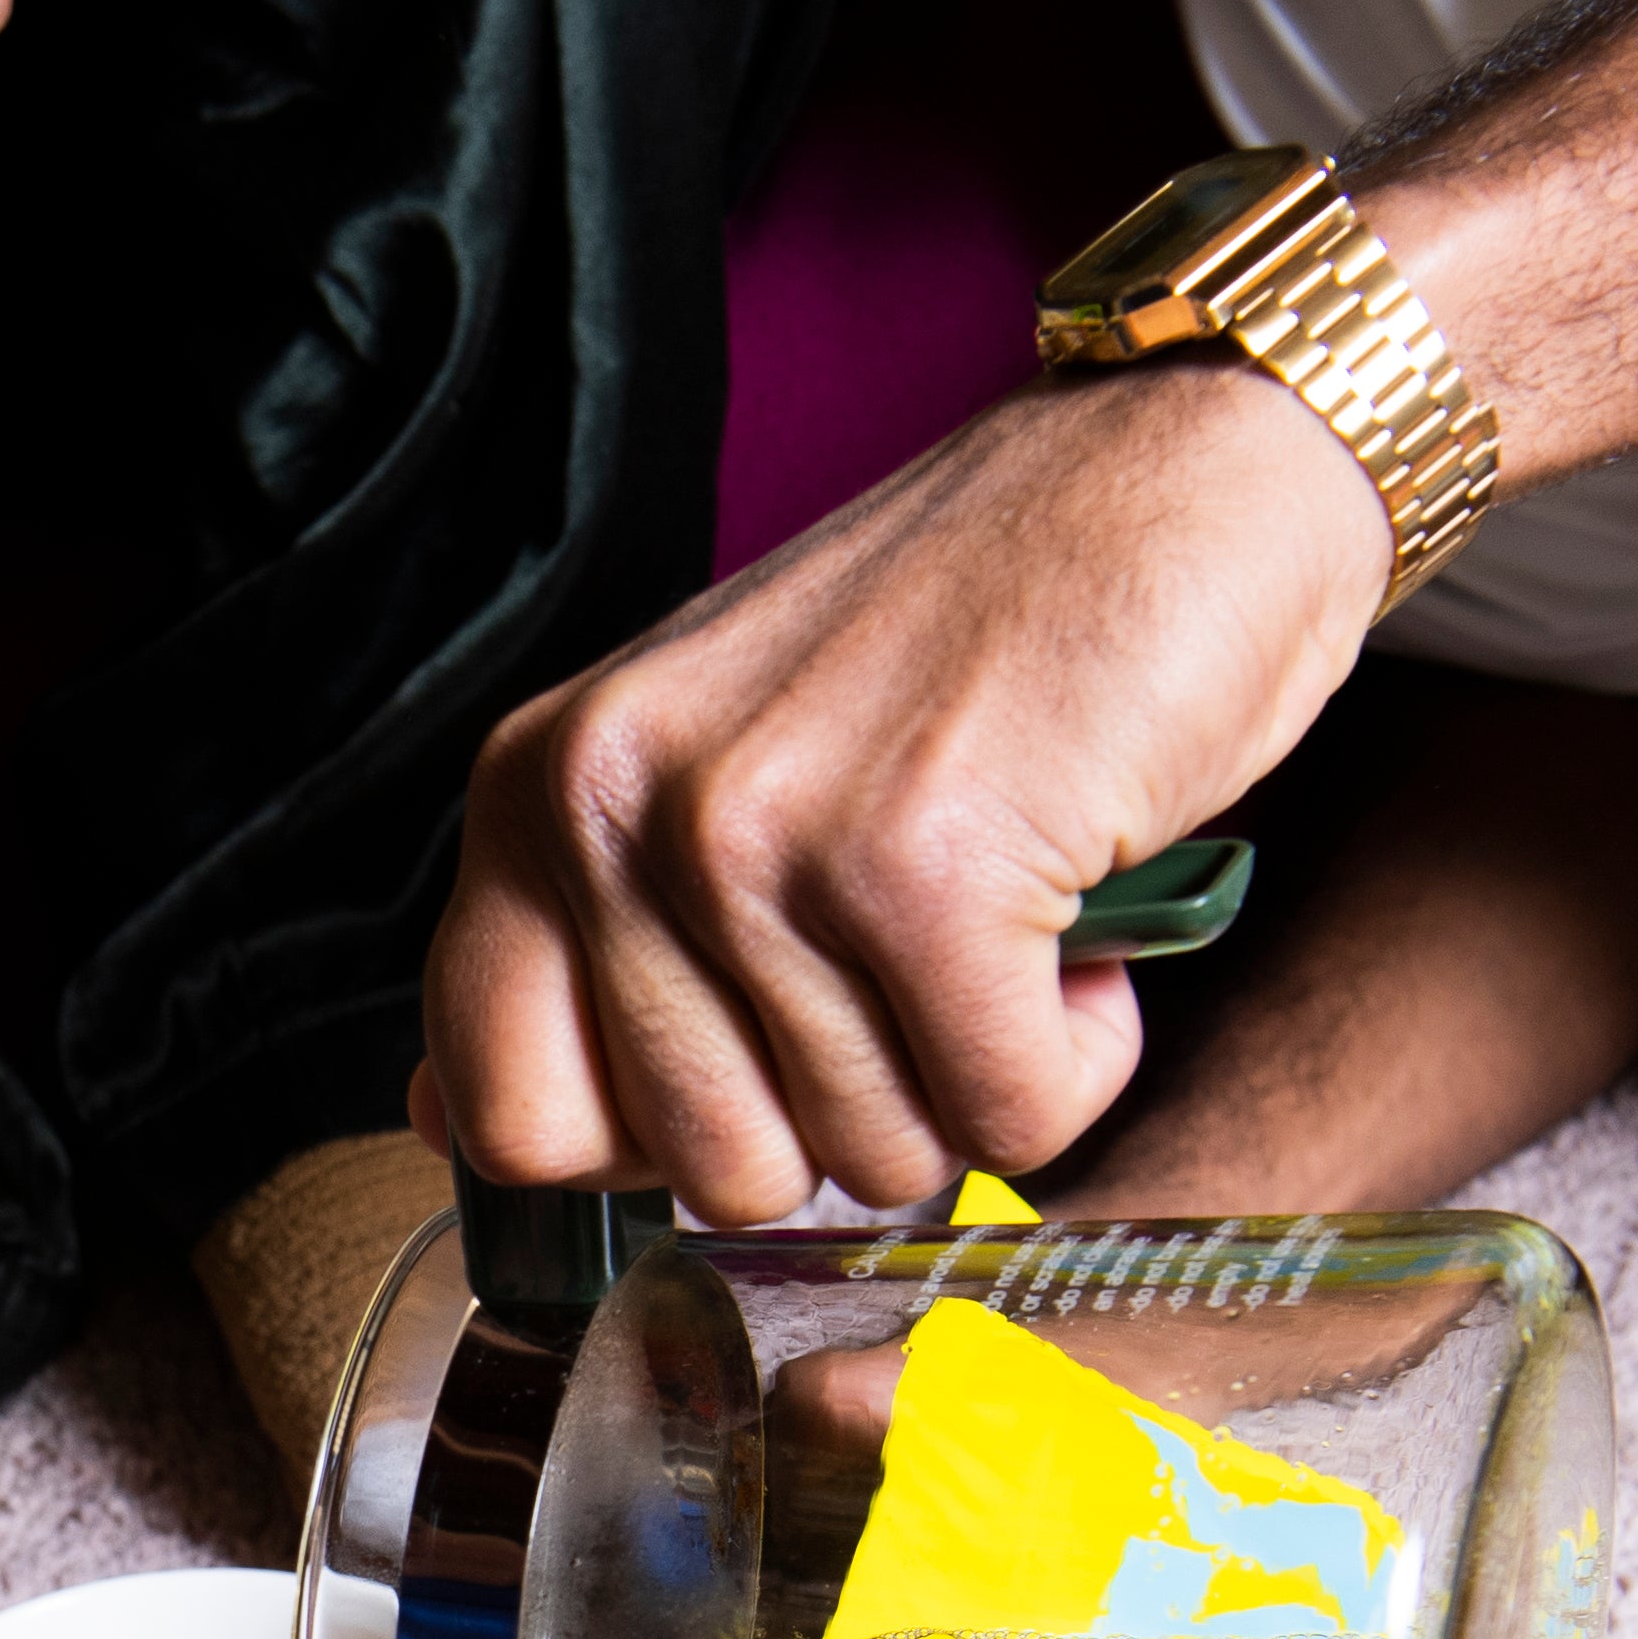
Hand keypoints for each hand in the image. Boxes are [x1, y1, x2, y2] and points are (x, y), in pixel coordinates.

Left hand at [415, 359, 1388, 1221]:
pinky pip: (1003, 1116)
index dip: (651, 1148)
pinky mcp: (925, 875)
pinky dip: (1074, 1055)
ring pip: (869, 1156)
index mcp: (539, 787)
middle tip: (917, 969)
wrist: (1183, 467)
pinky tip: (1074, 918)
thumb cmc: (967, 641)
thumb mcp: (709, 769)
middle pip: (711, 1171)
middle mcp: (618, 805)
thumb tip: (454, 1125)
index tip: (755, 1066)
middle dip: (850, 1119)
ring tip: (1005, 908)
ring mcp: (762, 838)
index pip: (506, 1120)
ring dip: (978, 1070)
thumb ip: (584, 944)